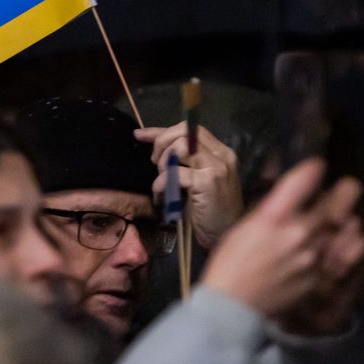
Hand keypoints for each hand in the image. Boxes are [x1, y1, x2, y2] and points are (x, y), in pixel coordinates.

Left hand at [135, 123, 242, 247]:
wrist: (224, 236)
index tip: (140, 135)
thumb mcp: (195, 179)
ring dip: (162, 164)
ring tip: (162, 182)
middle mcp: (222, 155)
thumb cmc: (208, 210)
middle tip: (154, 164)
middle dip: (161, 144)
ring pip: (179, 148)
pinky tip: (161, 198)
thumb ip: (181, 160)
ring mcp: (217, 167)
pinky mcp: (208, 182)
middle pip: (183, 132)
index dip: (162, 131)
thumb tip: (147, 138)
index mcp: (220, 151)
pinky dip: (161, 185)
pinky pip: (174, 173)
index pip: (189, 128)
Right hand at [199, 159, 359, 320]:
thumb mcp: (243, 225)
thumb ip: (270, 209)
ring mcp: (313, 257)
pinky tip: (343, 243)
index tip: (317, 166)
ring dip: (347, 219)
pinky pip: (343, 256)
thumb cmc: (230, 260)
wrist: (234, 303)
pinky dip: (345, 246)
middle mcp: (298, 233)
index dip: (314, 168)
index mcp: (273, 217)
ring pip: (346, 228)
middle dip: (344, 190)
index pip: (304, 180)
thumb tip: (289, 194)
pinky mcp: (321, 277)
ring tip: (344, 218)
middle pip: (336, 202)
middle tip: (347, 186)